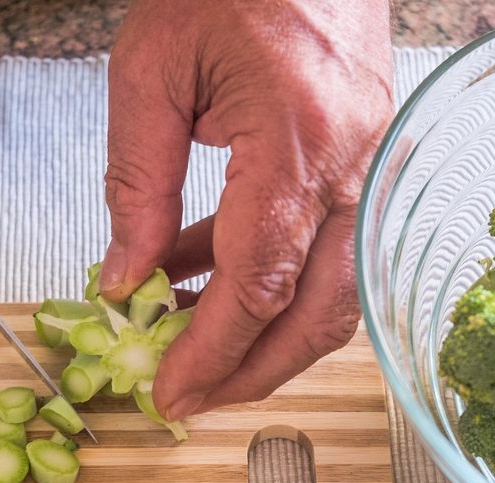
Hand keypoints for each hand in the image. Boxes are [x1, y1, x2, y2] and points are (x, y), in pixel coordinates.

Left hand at [99, 0, 393, 419]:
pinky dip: (267, 279)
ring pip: (332, 295)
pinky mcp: (364, 163)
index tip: (172, 394)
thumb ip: (135, 185)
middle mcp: (352, 168)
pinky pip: (323, 248)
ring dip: (265, 337)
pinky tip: (199, 281)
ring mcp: (369, 168)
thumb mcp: (151, 71)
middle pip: (315, 314)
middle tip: (193, 400)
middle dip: (252, 372)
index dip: (213, 353)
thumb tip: (125, 281)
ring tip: (192, 349)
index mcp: (299, 143)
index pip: (257, 285)